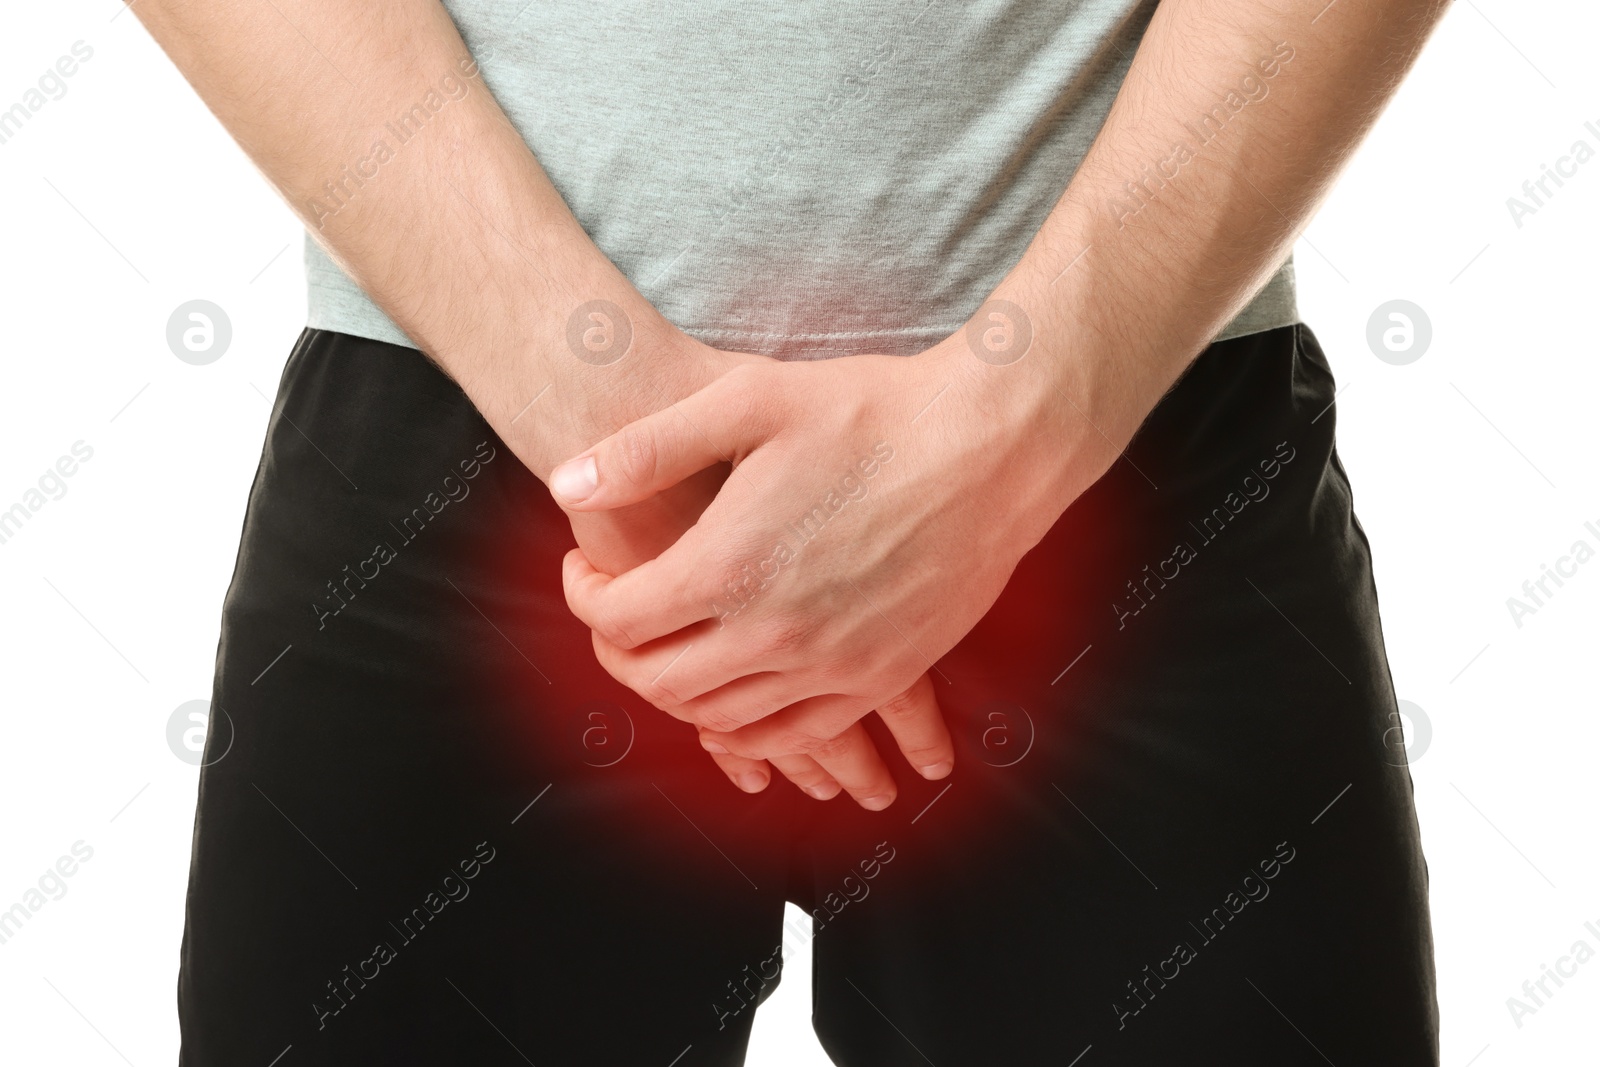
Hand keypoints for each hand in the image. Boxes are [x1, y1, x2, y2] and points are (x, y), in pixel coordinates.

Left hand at [550, 333, 1099, 780]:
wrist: (992, 446)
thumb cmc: (874, 411)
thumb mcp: (750, 399)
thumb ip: (649, 448)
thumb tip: (565, 484)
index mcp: (731, 565)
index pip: (617, 619)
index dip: (584, 595)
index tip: (587, 568)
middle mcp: (776, 631)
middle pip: (657, 680)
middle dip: (616, 652)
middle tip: (617, 613)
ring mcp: (833, 664)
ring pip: (719, 717)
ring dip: (675, 691)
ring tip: (671, 645)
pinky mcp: (881, 677)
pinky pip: (794, 732)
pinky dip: (746, 729)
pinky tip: (734, 697)